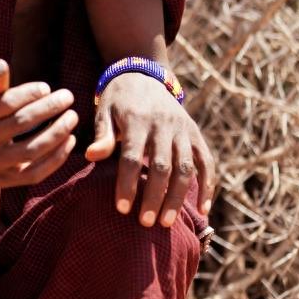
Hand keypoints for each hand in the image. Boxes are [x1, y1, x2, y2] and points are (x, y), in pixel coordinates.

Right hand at [0, 59, 78, 189]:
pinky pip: (34, 174)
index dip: (28, 94)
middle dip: (48, 109)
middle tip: (67, 96)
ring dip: (57, 133)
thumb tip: (0, 65)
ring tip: (72, 117)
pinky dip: (56, 158)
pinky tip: (69, 140)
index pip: (3, 105)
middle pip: (19, 126)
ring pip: (30, 152)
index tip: (46, 87)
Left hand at [85, 72, 215, 226]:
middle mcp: (164, 126)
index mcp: (138, 121)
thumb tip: (90, 156)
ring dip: (177, 198)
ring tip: (166, 222)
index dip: (127, 184)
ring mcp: (183, 131)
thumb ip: (102, 135)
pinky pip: (207, 163)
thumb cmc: (118, 99)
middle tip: (146, 223)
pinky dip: (207, 186)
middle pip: (161, 167)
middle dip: (154, 197)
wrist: (143, 75)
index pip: (132, 158)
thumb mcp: (105, 110)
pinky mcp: (196, 134)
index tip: (122, 209)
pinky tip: (202, 210)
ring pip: (185, 168)